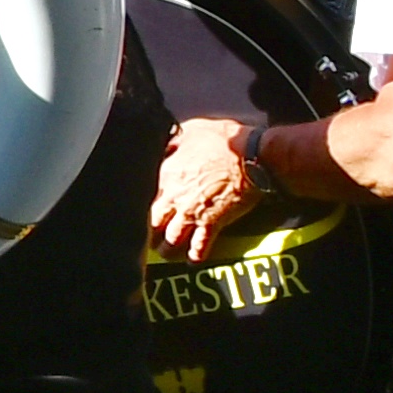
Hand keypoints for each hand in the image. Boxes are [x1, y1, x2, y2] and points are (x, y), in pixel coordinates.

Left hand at [150, 117, 263, 259]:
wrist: (254, 157)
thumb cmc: (225, 140)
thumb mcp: (191, 130)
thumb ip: (173, 140)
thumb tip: (163, 144)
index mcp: (166, 174)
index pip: (143, 195)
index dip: (140, 205)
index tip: (138, 211)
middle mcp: (174, 197)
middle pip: (152, 222)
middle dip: (150, 232)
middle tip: (150, 238)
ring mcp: (193, 212)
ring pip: (171, 238)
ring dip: (168, 248)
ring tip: (166, 253)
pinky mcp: (213, 223)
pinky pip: (200, 246)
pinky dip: (195, 256)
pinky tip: (192, 261)